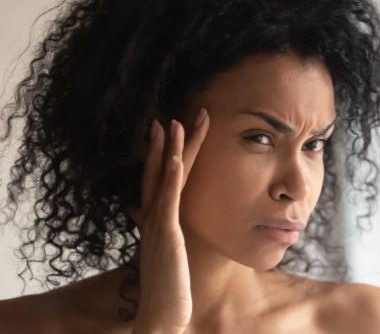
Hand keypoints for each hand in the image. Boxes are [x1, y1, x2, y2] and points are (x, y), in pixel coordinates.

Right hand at [131, 108, 209, 333]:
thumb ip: (162, 235)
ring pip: (164, 179)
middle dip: (167, 143)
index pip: (159, 180)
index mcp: (156, 221)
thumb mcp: (166, 255)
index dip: (164, 155)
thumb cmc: (167, 289)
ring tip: (174, 122)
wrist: (160, 317)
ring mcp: (159, 225)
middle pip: (160, 172)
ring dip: (169, 150)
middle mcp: (153, 218)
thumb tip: (158, 223)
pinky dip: (172, 177)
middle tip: (173, 115)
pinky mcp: (167, 236)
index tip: (170, 132)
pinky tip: (176, 157)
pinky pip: (169, 201)